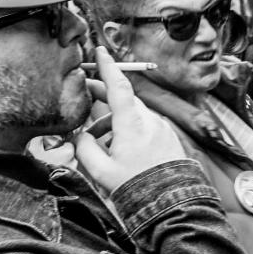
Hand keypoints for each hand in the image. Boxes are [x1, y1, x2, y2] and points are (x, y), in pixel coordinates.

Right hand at [73, 46, 187, 192]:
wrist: (170, 202)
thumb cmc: (136, 186)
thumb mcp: (100, 170)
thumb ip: (85, 148)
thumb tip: (82, 137)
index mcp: (132, 123)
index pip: (118, 85)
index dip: (107, 66)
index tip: (100, 51)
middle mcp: (149, 120)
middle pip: (123, 99)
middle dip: (103, 96)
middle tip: (86, 95)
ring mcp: (161, 128)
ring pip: (132, 115)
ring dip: (113, 121)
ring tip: (98, 141)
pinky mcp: (167, 138)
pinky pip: (144, 126)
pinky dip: (128, 130)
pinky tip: (118, 149)